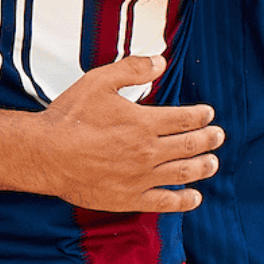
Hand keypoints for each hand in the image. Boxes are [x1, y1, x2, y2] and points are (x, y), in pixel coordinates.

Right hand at [35, 54, 223, 211]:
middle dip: (209, 140)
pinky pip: (164, 202)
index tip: (208, 114)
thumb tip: (161, 61)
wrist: (44, 154)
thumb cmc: (69, 117)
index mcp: (143, 122)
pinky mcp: (128, 198)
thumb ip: (133, 69)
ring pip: (182, 173)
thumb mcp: (99, 81)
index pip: (184, 119)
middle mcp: (146, 151)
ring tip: (213, 163)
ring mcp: (139, 177)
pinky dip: (184, 200)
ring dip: (203, 167)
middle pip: (189, 145)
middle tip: (219, 136)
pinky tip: (194, 197)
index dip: (201, 116)